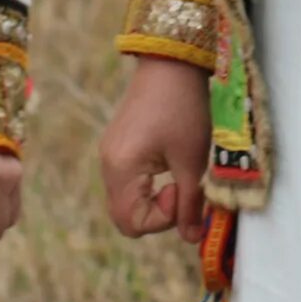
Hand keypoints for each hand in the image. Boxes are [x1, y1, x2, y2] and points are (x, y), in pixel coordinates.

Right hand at [99, 54, 212, 244]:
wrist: (171, 62)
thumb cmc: (184, 108)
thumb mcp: (192, 158)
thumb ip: (191, 202)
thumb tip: (192, 239)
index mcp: (122, 169)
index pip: (131, 223)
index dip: (162, 219)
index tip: (183, 190)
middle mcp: (108, 165)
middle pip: (125, 215)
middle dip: (157, 213)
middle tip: (182, 186)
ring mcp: (110, 154)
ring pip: (127, 198)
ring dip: (153, 198)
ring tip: (178, 171)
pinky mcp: (117, 145)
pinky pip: (127, 180)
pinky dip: (147, 184)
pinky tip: (169, 161)